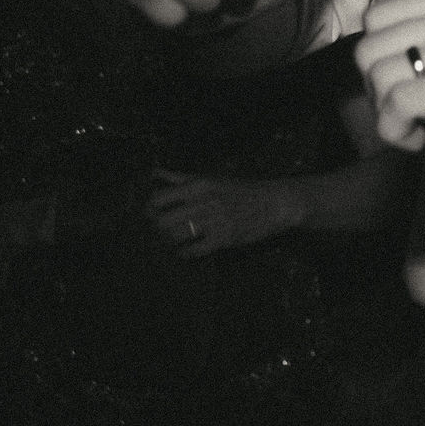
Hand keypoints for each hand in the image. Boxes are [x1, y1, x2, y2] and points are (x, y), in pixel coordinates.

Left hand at [146, 170, 300, 257]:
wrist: (275, 202)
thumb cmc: (241, 189)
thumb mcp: (211, 179)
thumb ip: (180, 178)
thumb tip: (154, 172)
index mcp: (199, 185)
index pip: (158, 199)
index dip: (149, 210)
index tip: (151, 215)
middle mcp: (204, 201)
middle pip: (162, 221)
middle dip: (157, 229)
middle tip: (161, 231)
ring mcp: (214, 221)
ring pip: (176, 236)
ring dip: (171, 241)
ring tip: (175, 240)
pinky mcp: (224, 238)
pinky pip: (194, 250)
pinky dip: (186, 252)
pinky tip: (187, 250)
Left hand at [353, 0, 424, 203]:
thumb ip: (406, 4)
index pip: (375, 16)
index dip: (381, 61)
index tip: (419, 82)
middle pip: (372, 46)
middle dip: (380, 91)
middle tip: (421, 108)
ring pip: (383, 75)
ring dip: (391, 116)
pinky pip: (401, 101)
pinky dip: (399, 132)